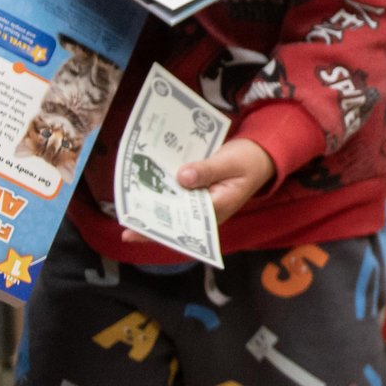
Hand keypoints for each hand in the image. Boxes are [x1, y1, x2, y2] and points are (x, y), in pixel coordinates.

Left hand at [121, 138, 274, 243]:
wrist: (261, 154)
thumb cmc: (249, 161)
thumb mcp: (231, 163)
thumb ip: (208, 170)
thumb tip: (181, 177)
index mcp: (215, 210)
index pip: (182, 225)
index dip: (156, 229)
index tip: (132, 231)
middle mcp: (204, 210)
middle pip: (173, 219)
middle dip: (149, 216)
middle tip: (124, 212)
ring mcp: (200, 200)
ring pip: (173, 205)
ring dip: (154, 200)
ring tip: (129, 197)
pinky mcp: (197, 189)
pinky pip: (178, 192)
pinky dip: (164, 186)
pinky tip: (148, 179)